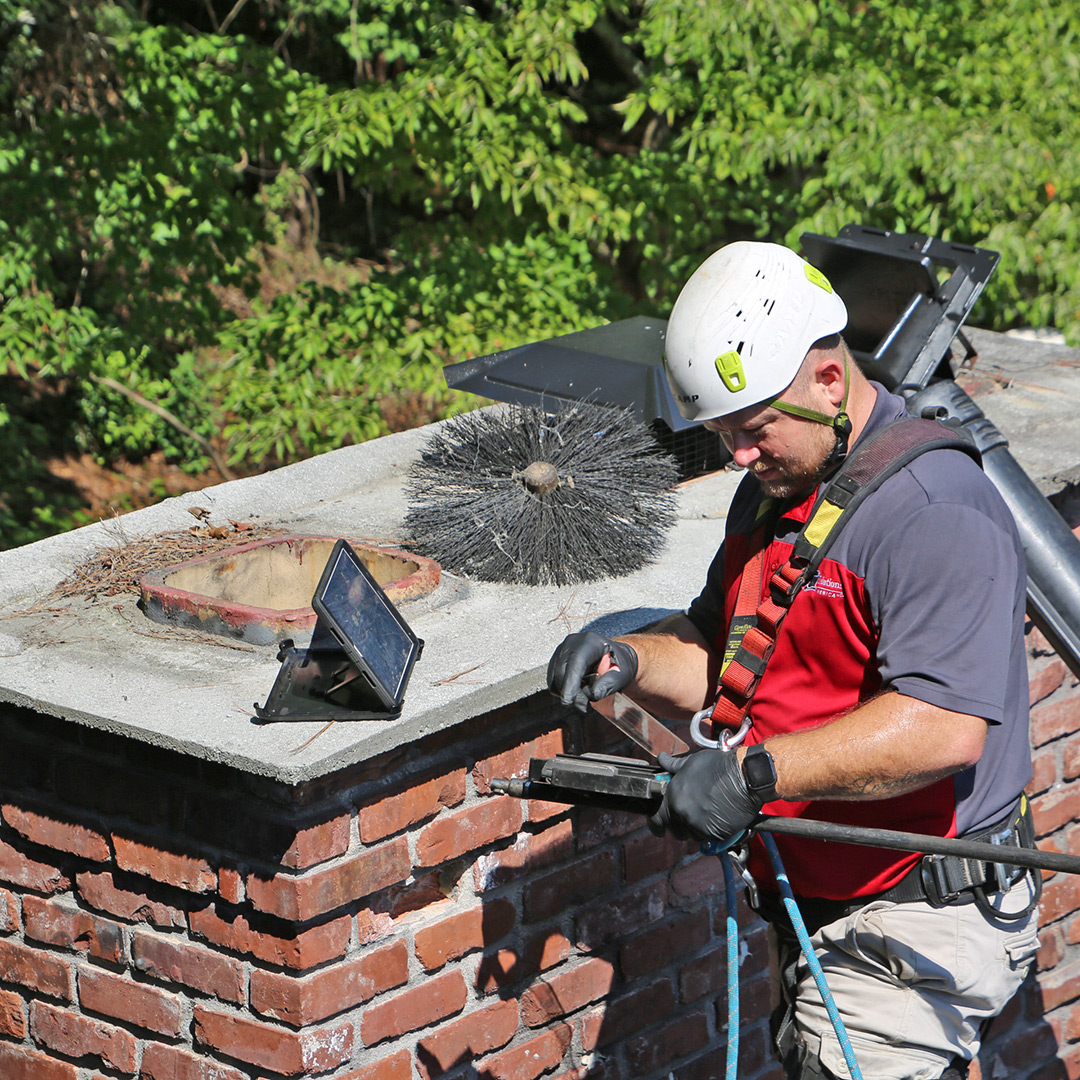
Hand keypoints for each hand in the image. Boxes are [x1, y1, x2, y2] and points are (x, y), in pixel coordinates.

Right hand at [546, 631, 638, 713]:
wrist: (613, 655)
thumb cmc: (619, 665)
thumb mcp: (621, 676)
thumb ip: (607, 686)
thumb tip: (590, 695)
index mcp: (590, 643)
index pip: (576, 662)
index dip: (570, 682)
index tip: (568, 701)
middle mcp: (572, 642)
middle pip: (562, 671)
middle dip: (569, 692)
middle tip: (584, 705)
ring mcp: (562, 649)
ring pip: (555, 677)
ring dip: (566, 690)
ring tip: (585, 689)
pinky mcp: (556, 658)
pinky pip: (552, 679)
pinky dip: (562, 688)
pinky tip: (577, 685)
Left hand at [648, 750, 762, 843]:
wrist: (744, 777)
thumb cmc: (719, 767)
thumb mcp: (692, 762)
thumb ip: (673, 766)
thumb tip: (661, 759)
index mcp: (674, 797)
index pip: (656, 819)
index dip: (656, 823)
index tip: (657, 826)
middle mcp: (683, 814)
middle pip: (674, 829)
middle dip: (678, 824)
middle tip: (688, 814)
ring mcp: (699, 826)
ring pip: (691, 834)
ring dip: (694, 827)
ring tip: (705, 812)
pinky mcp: (716, 834)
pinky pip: (707, 838)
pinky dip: (710, 830)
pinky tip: (715, 816)